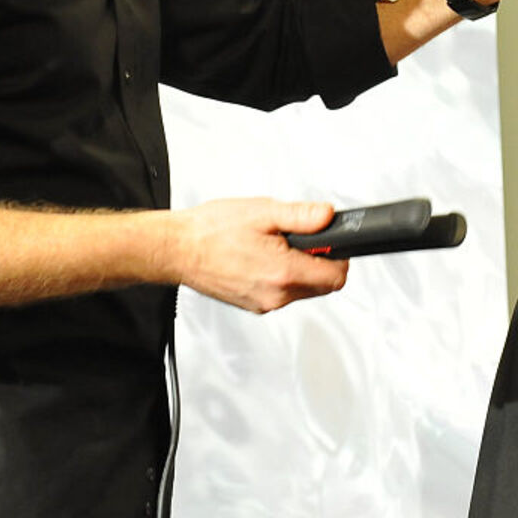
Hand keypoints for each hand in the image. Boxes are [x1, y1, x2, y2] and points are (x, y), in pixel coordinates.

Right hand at [169, 198, 348, 312]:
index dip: (340, 256)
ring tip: (275, 245)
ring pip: (302, 291)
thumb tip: (328, 216)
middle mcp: (276, 295)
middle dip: (320, 262)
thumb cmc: (211, 231)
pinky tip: (262, 257)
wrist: (177, 249)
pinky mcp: (253, 305)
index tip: (331, 242)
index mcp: (283, 273)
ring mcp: (264, 304)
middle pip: (322, 286)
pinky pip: (282, 294)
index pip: (336, 277)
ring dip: (300, 269)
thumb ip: (302, 216)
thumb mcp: (263, 212)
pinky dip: (281, 277)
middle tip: (300, 239)